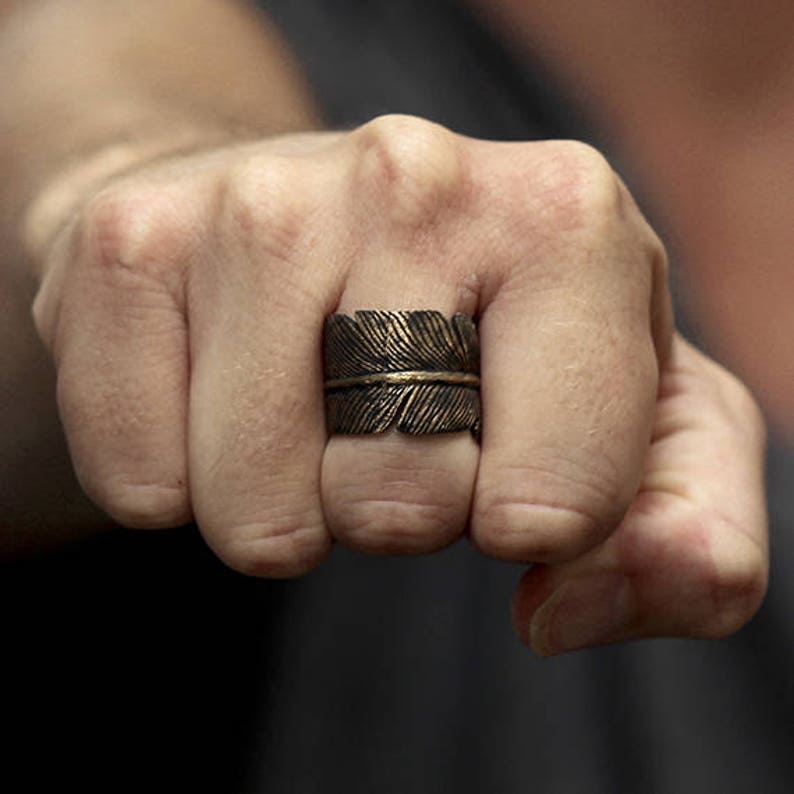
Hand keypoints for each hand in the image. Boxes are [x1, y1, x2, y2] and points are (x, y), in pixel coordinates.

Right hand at [28, 115, 766, 652]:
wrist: (301, 227)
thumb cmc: (477, 337)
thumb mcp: (636, 430)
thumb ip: (690, 536)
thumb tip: (575, 607)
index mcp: (567, 218)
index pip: (565, 499)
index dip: (532, 520)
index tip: (507, 468)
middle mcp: (411, 176)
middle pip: (398, 506)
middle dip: (397, 506)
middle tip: (387, 419)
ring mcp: (255, 203)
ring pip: (257, 515)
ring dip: (288, 503)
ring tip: (304, 403)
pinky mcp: (127, 244)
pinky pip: (144, 487)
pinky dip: (180, 478)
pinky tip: (214, 386)